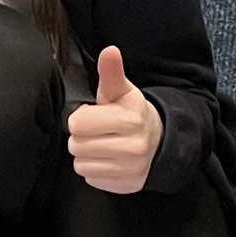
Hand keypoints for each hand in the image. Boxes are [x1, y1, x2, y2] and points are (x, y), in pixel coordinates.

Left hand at [67, 47, 162, 193]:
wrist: (158, 140)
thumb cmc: (132, 113)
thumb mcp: (121, 91)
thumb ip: (111, 73)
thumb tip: (110, 51)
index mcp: (129, 120)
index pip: (77, 124)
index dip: (81, 119)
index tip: (95, 117)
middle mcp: (133, 148)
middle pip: (77, 146)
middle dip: (83, 138)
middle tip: (99, 132)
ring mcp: (131, 169)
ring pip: (82, 165)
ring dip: (88, 156)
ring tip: (103, 146)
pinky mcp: (127, 185)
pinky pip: (92, 180)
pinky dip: (97, 171)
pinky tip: (109, 160)